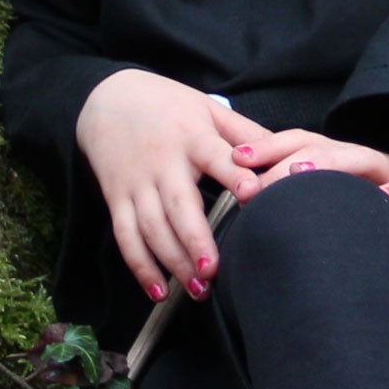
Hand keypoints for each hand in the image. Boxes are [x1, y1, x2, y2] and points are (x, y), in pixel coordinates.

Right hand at [75, 70, 263, 301]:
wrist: (106, 97)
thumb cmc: (167, 105)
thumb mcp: (207, 108)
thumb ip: (244, 133)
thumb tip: (282, 155)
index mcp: (192, 137)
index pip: (216, 157)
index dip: (234, 175)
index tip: (252, 194)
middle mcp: (163, 162)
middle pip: (178, 205)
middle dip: (196, 240)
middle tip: (215, 271)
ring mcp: (136, 182)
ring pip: (152, 227)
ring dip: (173, 261)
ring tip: (198, 289)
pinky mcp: (116, 197)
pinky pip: (125, 236)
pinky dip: (140, 266)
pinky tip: (159, 291)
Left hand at [234, 110, 388, 231]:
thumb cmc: (374, 201)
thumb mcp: (334, 198)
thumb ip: (299, 197)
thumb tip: (245, 208)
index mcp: (333, 158)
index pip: (295, 144)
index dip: (265, 147)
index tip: (233, 158)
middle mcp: (358, 158)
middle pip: (318, 148)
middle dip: (283, 159)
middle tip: (253, 180)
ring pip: (359, 159)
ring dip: (330, 163)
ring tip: (301, 173)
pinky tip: (387, 198)